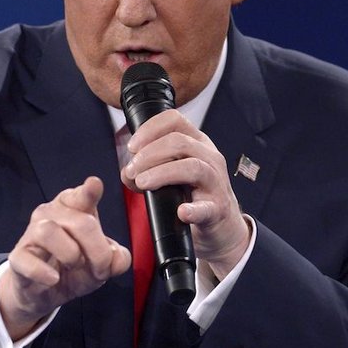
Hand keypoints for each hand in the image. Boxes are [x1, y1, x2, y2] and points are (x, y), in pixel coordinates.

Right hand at [0, 176, 131, 339]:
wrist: (44, 293)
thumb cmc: (73, 268)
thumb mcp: (101, 264)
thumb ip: (116, 259)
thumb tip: (117, 259)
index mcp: (73, 208)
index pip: (80, 195)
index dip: (88, 191)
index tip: (94, 185)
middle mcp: (51, 214)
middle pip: (81, 222)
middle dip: (98, 251)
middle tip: (100, 269)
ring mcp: (32, 234)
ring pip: (49, 231)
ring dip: (70, 255)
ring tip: (74, 267)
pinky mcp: (17, 257)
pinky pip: (26, 260)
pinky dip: (42, 272)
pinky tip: (52, 279)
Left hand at [120, 110, 250, 279]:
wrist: (221, 227)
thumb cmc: (194, 195)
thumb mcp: (172, 175)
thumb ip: (148, 170)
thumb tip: (127, 173)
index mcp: (197, 143)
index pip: (174, 121)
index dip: (150, 129)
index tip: (132, 147)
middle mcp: (210, 158)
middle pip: (180, 142)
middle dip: (149, 154)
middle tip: (132, 170)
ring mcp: (216, 183)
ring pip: (193, 167)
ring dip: (161, 173)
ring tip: (141, 183)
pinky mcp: (218, 209)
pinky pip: (207, 207)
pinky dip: (193, 210)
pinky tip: (181, 212)